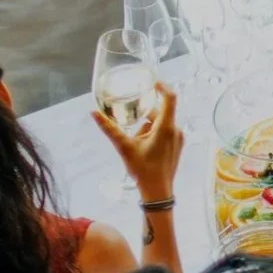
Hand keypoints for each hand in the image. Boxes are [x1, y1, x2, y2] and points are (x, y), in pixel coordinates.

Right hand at [94, 82, 182, 200]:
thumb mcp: (123, 147)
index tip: (151, 81)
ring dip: (146, 126)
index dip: (162, 86)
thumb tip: (94, 112)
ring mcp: (178, 138)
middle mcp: (176, 130)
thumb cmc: (143, 169)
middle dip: (143, 114)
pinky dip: (152, 133)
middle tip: (129, 118)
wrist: (158, 191)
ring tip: (134, 141)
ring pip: (160, 123)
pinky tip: (141, 145)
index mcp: (166, 127)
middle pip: (159, 112)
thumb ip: (109, 128)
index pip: (170, 98)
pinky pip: (164, 131)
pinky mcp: (177, 145)